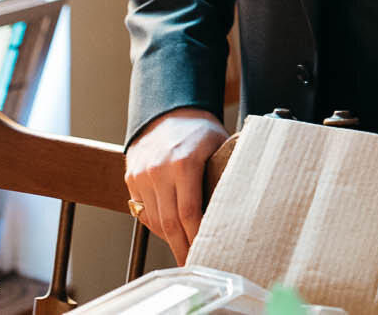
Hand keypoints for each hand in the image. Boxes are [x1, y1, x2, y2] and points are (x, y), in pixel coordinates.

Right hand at [123, 107, 227, 262]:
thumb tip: (246, 202)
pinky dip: (156, 225)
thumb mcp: (220, 145)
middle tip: (194, 265)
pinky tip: (170, 232)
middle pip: (169, 222)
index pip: (189, 212)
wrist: (167, 113)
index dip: (197, 237)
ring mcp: (142, 175)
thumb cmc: (200, 132)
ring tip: (184, 250)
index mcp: (184, 163)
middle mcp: (159, 170)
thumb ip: (227, 171)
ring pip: (154, 220)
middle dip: (182, 247)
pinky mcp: (131, 179)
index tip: (206, 254)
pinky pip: (142, 211)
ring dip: (169, 238)